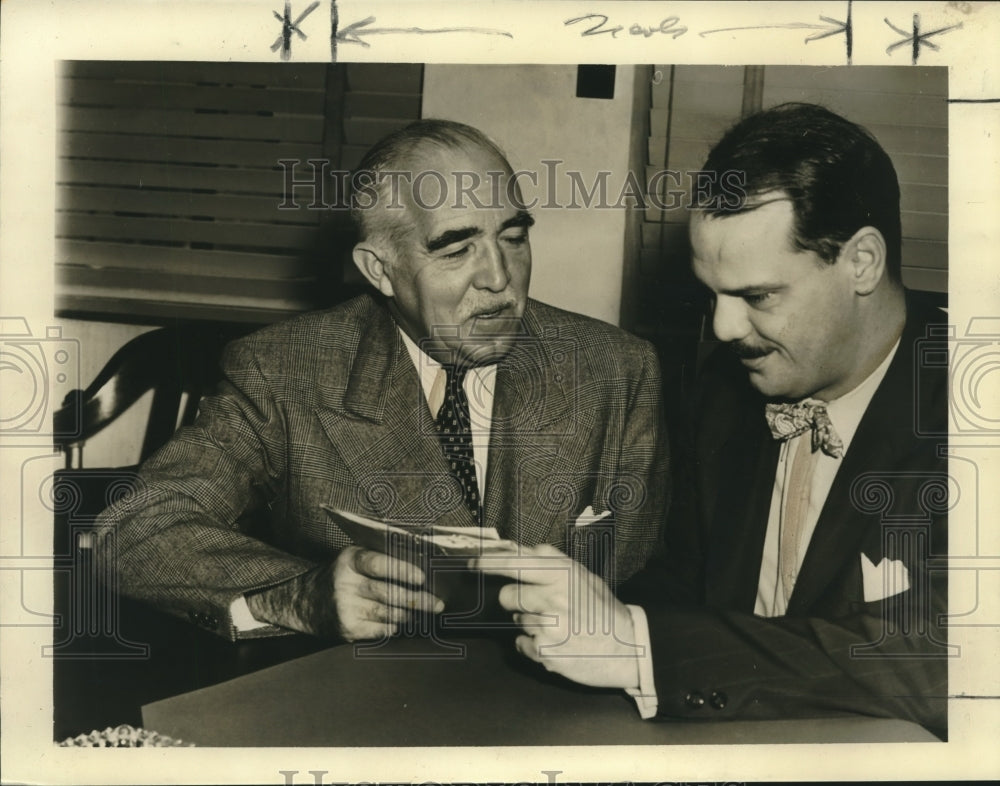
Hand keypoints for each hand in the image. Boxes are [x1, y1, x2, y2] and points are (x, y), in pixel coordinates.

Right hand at [247, 546, 443, 641]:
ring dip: (410, 614)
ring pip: (388, 613)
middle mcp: (346, 583)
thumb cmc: (339, 577)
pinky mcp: (346, 628)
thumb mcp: (352, 560)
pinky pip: (380, 630)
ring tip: (424, 613)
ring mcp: (345, 608)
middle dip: (418, 600)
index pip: (379, 564)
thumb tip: (421, 570)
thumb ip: (380, 560)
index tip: (422, 578)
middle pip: (389, 593)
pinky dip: (393, 626)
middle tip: (438, 604)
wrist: (303, 602)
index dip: (402, 571)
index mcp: (350, 560)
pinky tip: (399, 623)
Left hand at [470, 544, 640, 689]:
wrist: (628, 649)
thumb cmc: (603, 610)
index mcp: (561, 574)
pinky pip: (520, 643)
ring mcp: (547, 626)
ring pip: (516, 620)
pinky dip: (533, 645)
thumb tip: (519, 547)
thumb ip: (551, 560)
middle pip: (507, 595)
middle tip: (543, 606)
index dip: (488, 562)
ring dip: (531, 623)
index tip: (472, 563)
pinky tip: (557, 642)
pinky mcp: (544, 652)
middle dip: (517, 600)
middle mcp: (552, 597)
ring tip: (559, 626)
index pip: (515, 563)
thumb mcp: (582, 575)